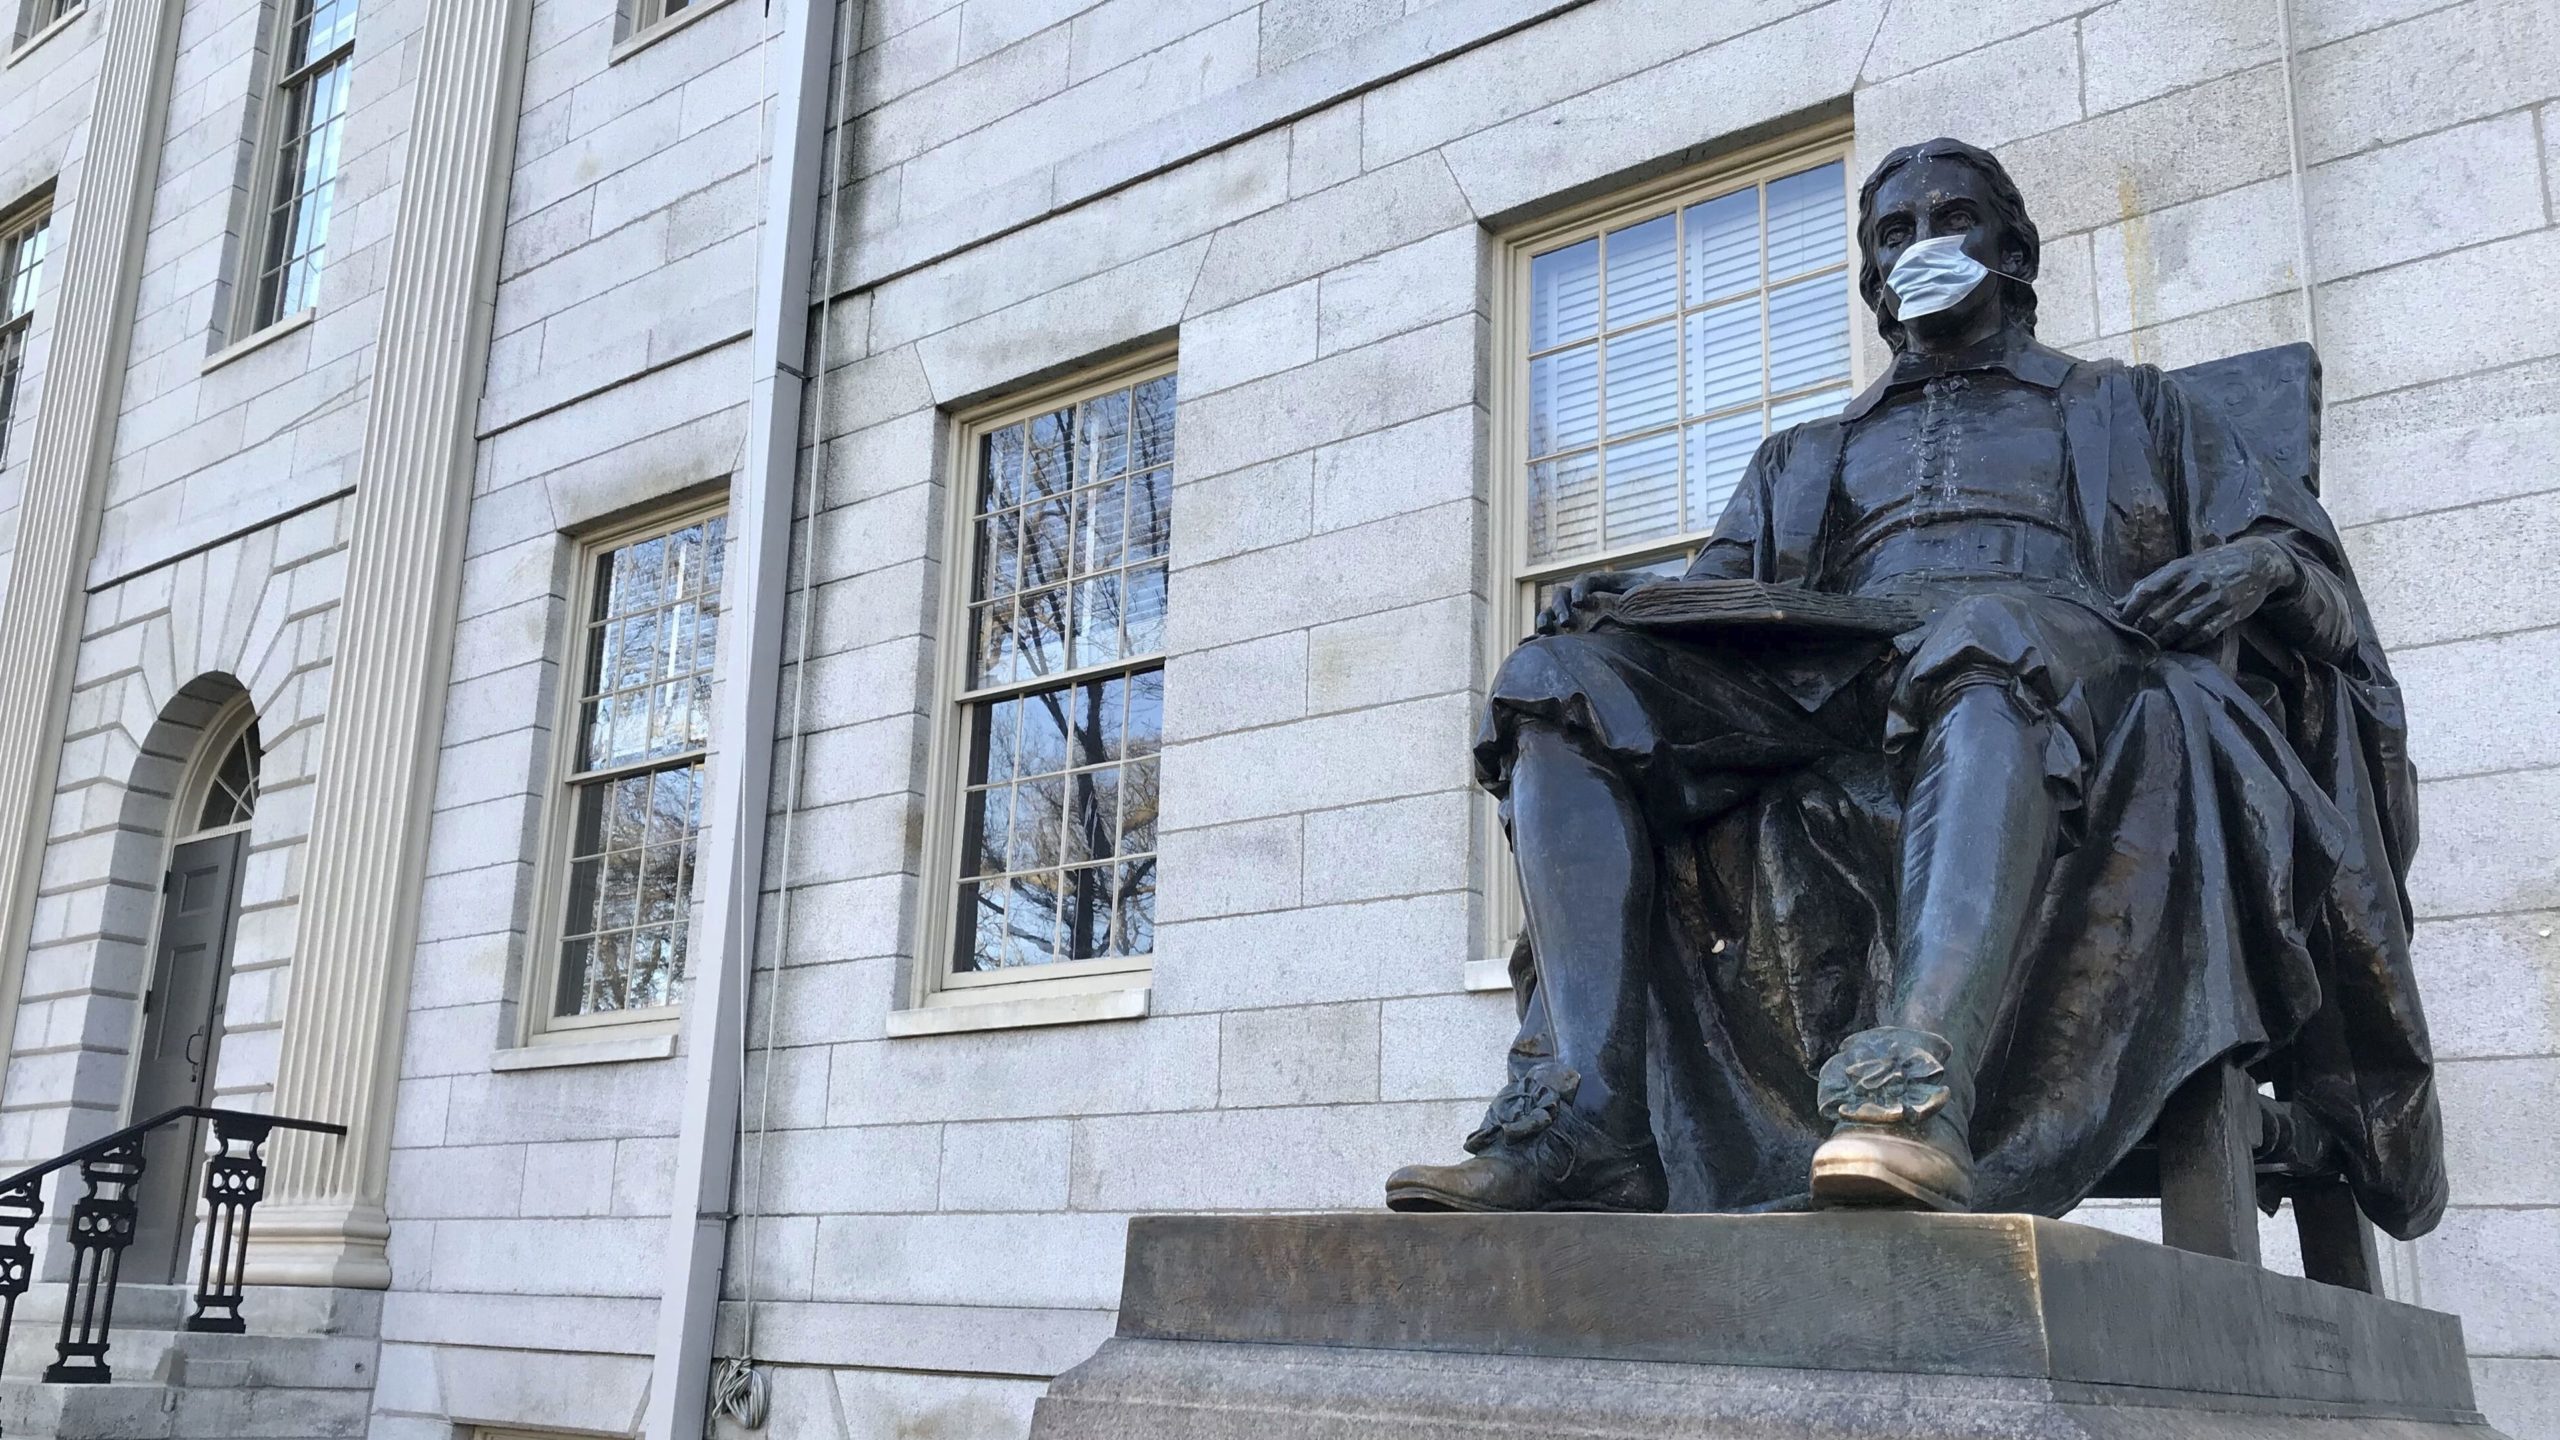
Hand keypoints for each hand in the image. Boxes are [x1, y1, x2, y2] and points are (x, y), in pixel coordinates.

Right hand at [1536, 570, 1653, 634]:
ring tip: (1546, 632)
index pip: (1584, 580)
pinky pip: (1550, 631)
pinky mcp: (1571, 631)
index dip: (1579, 589)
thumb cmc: (1651, 602)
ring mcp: (1575, 613)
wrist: (1647, 615)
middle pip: (1561, 593)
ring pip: (1551, 610)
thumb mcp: (1654, 593)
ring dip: (1546, 618)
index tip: (1581, 603)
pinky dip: (1537, 636)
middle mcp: (1584, 596)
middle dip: (1560, 606)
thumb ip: (1656, 588)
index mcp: (1601, 583)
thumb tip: (1669, 583)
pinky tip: (1528, 645)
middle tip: (1568, 623)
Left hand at [2120, 540, 2295, 650]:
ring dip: (2163, 640)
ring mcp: (2213, 598)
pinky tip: (2179, 647)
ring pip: (2179, 625)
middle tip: (2136, 640)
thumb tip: (2116, 604)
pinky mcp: (2229, 613)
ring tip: (2153, 647)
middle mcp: (2194, 583)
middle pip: (2159, 612)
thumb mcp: (2181, 567)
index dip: (2130, 609)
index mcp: (2179, 569)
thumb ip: (2151, 584)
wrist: (2256, 561)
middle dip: (2144, 630)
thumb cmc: (2210, 564)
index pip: (2146, 590)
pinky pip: (2204, 633)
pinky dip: (2188, 643)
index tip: (2120, 622)